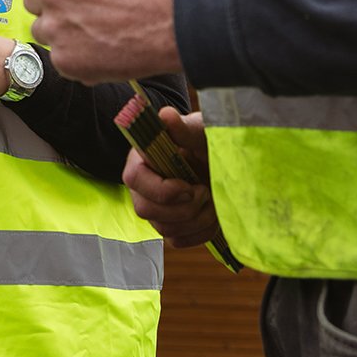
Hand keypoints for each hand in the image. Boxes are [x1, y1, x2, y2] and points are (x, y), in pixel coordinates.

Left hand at [19, 0, 179, 81]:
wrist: (176, 22)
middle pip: (32, 0)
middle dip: (52, 3)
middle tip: (83, 9)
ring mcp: (56, 28)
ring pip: (42, 30)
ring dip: (61, 31)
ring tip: (95, 30)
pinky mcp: (65, 60)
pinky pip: (58, 56)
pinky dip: (75, 56)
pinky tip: (101, 48)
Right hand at [122, 107, 222, 249]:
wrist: (222, 160)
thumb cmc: (206, 140)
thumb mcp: (199, 130)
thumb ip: (183, 127)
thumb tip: (165, 115)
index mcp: (142, 159)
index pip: (134, 179)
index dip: (160, 189)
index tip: (188, 186)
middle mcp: (143, 187)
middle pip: (146, 210)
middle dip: (183, 208)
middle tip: (205, 192)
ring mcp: (156, 210)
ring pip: (165, 229)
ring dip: (197, 219)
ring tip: (213, 199)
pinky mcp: (171, 227)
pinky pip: (179, 241)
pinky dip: (201, 232)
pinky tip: (212, 213)